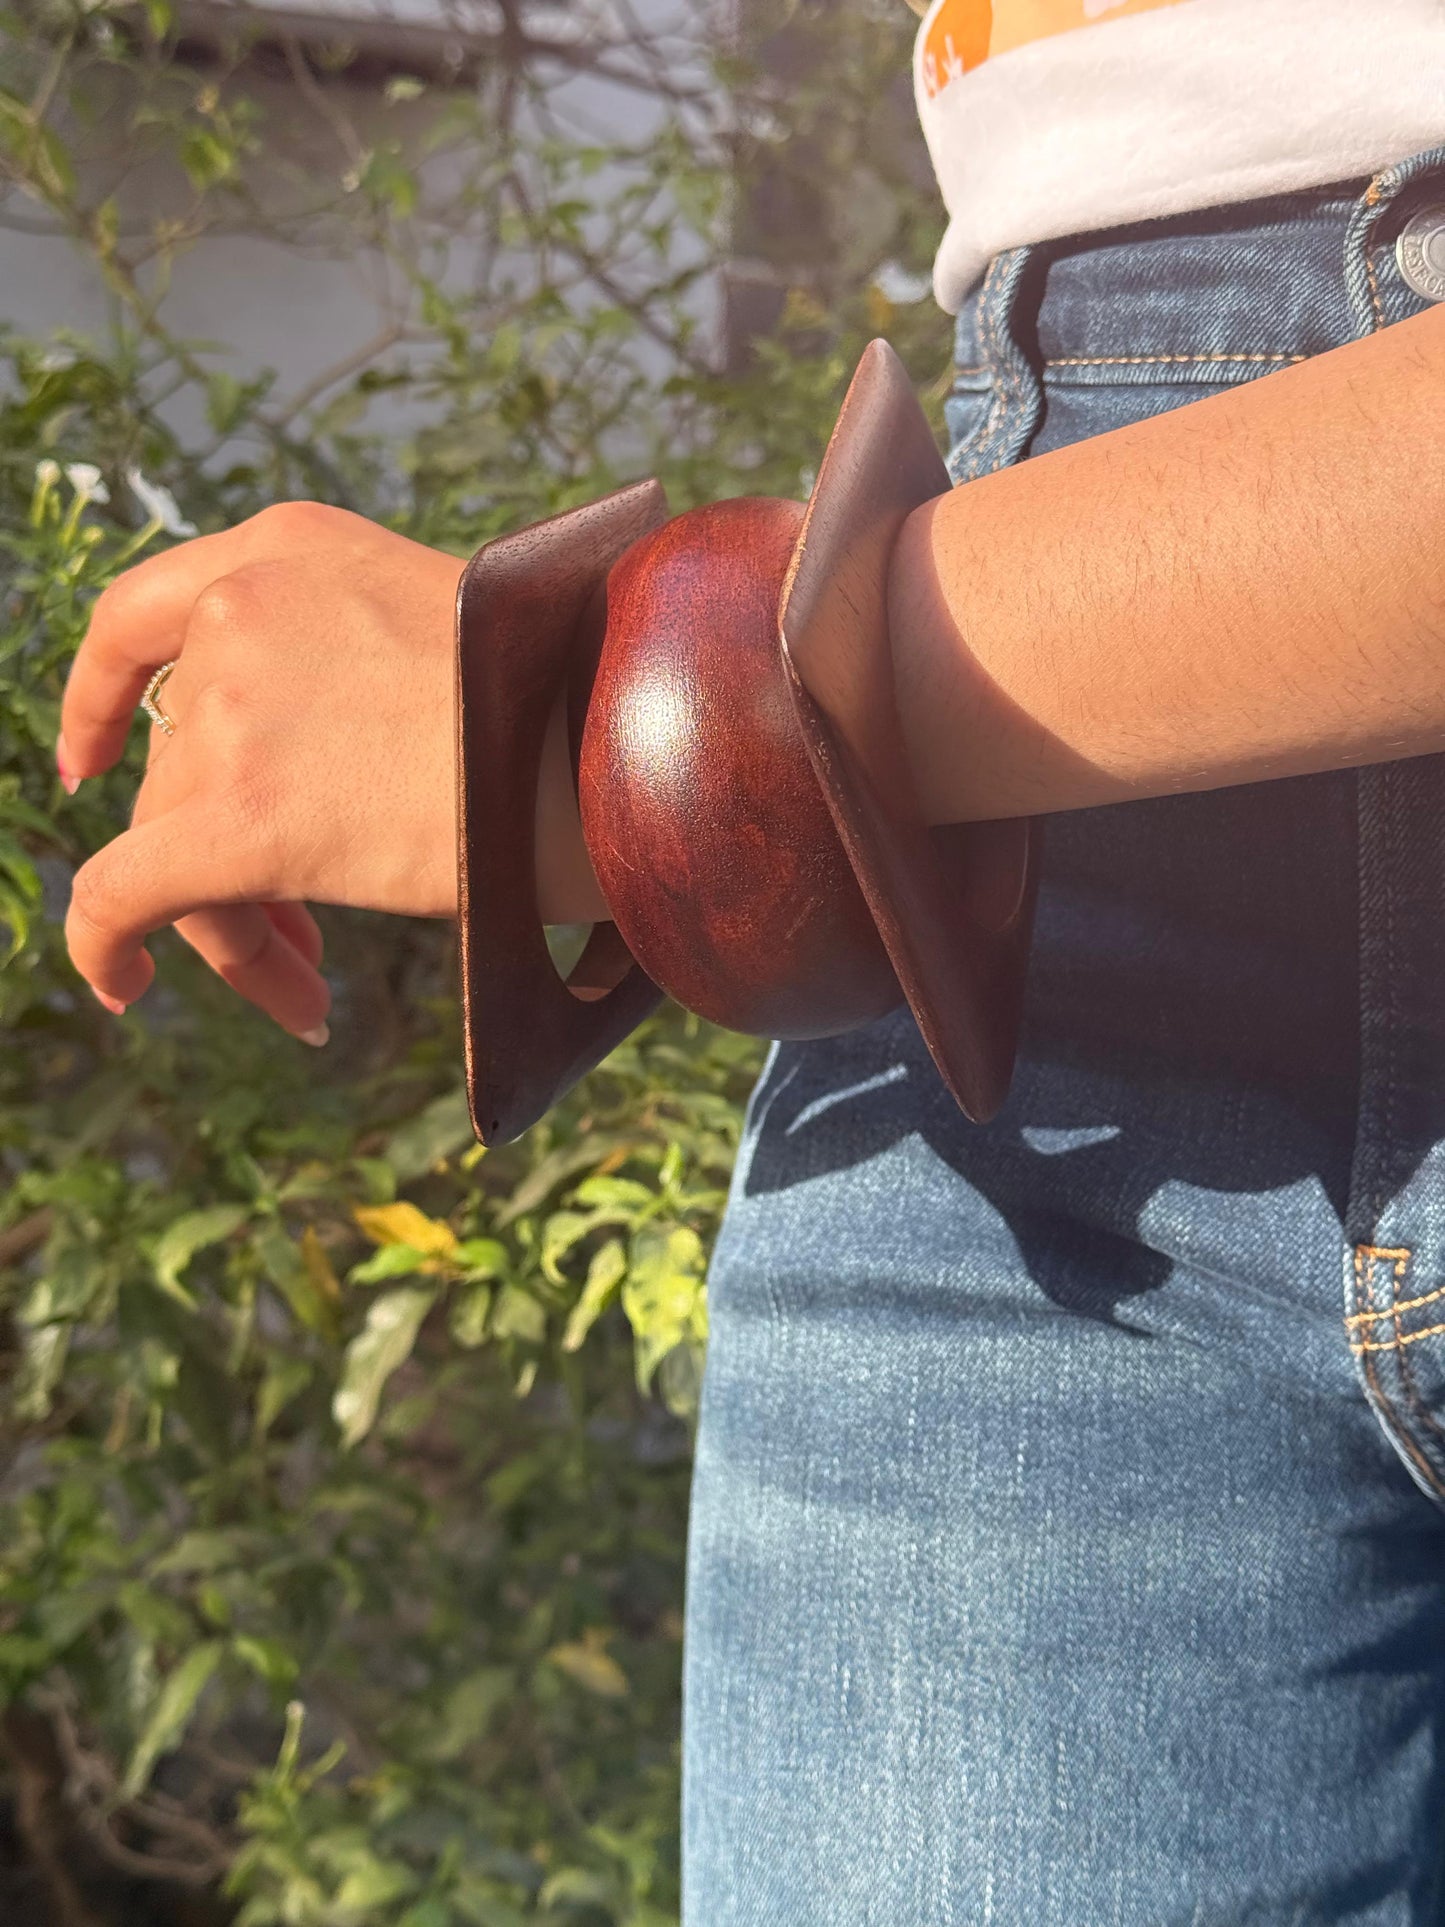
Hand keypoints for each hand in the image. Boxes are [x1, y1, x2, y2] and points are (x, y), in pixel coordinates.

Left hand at [58, 499, 606, 1043]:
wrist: (616, 745)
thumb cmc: (575, 703)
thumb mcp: (449, 627)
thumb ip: (361, 656)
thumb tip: (328, 756)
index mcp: (290, 549)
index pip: (140, 615)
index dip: (100, 697)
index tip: (95, 759)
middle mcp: (241, 613)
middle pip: (180, 765)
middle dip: (218, 857)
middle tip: (298, 942)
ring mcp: (233, 710)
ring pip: (173, 842)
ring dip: (234, 924)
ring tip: (310, 990)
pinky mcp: (238, 817)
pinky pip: (121, 896)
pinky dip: (109, 946)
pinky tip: (125, 984)